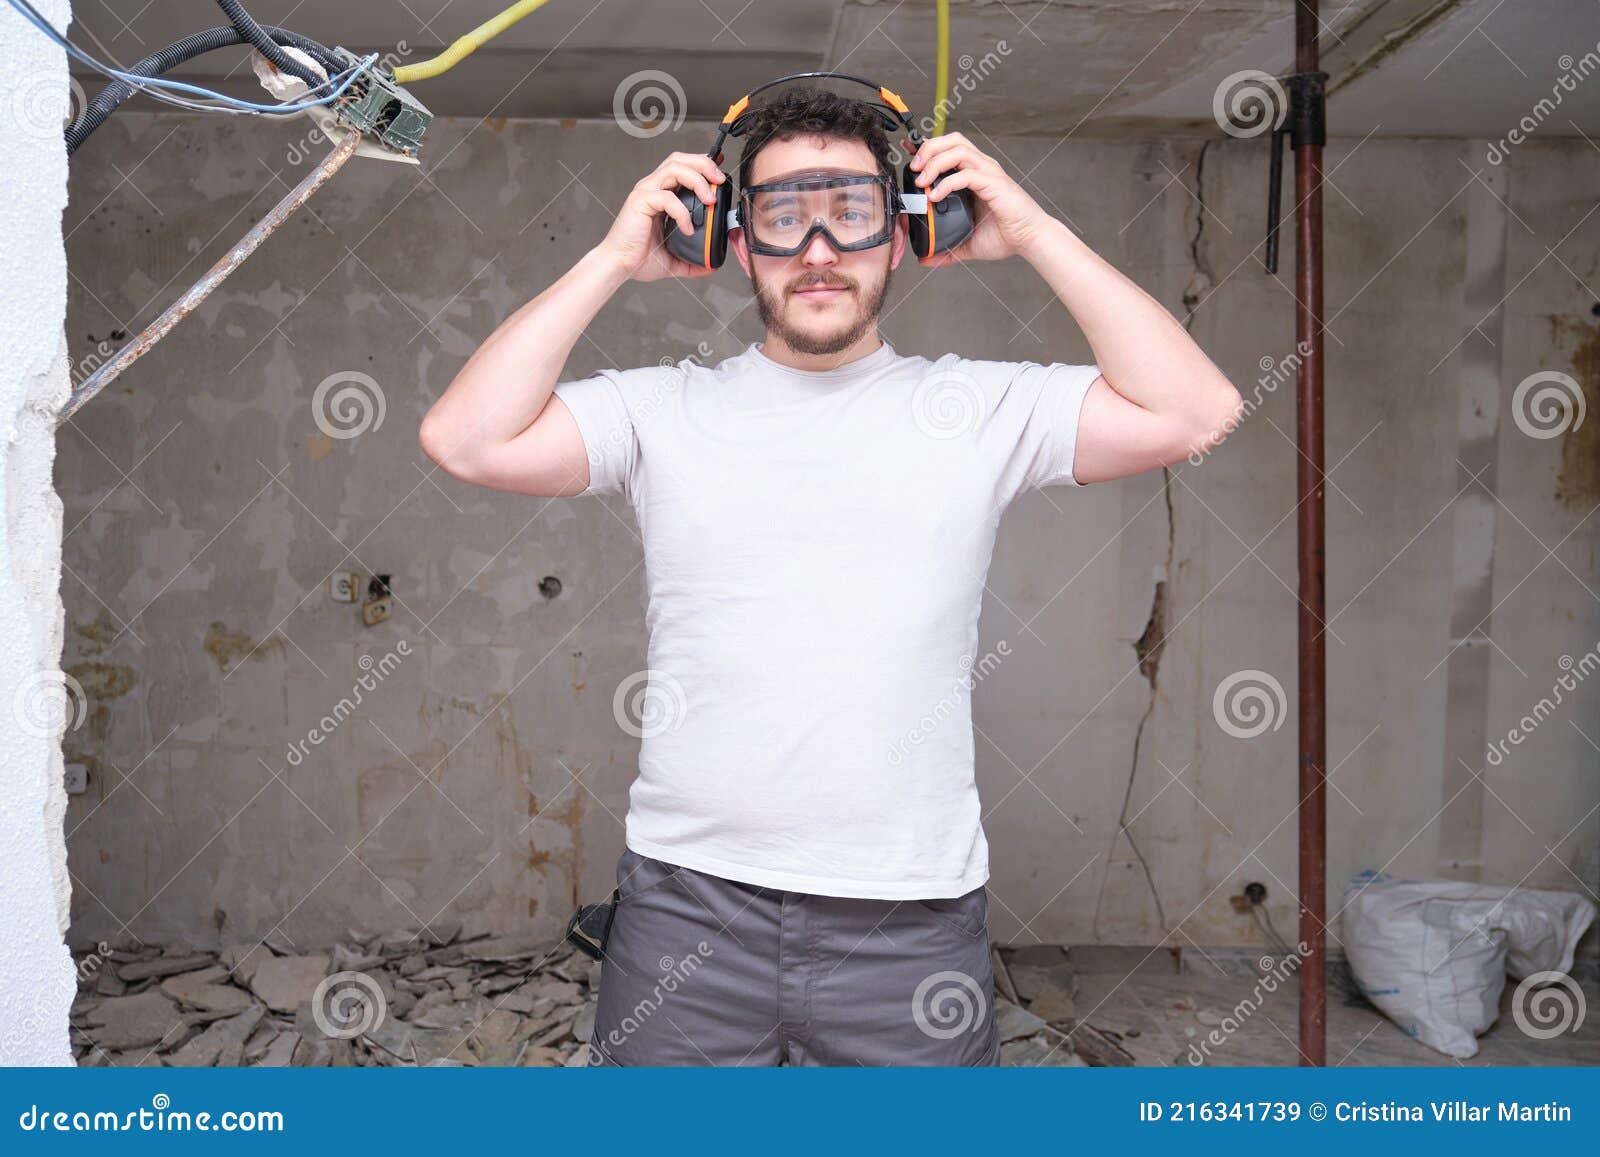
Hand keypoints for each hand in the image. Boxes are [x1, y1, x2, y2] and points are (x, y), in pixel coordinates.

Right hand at [596, 152, 724, 281]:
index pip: (683, 167)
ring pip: (674, 168)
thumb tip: (711, 265)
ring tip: (710, 200)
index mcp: (661, 194)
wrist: (618, 266)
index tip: (719, 173)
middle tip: (719, 180)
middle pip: (680, 159)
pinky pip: (667, 197)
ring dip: (697, 180)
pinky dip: (683, 212)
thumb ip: (693, 260)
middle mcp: (652, 188)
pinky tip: (688, 229)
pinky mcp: (640, 202)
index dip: (702, 164)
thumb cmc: (638, 258)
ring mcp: (646, 192)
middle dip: (704, 164)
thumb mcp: (674, 259)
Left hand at [908, 132, 1050, 265]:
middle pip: (952, 140)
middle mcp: (982, 167)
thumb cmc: (1005, 236)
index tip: (909, 156)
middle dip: (929, 149)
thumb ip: (946, 249)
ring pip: (958, 150)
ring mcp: (988, 173)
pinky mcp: (994, 183)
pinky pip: (966, 174)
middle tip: (914, 169)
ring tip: (921, 181)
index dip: (928, 148)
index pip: (949, 149)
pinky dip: (947, 182)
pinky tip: (935, 196)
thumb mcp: (967, 244)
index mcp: (975, 173)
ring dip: (935, 161)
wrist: (1030, 240)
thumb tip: (926, 259)